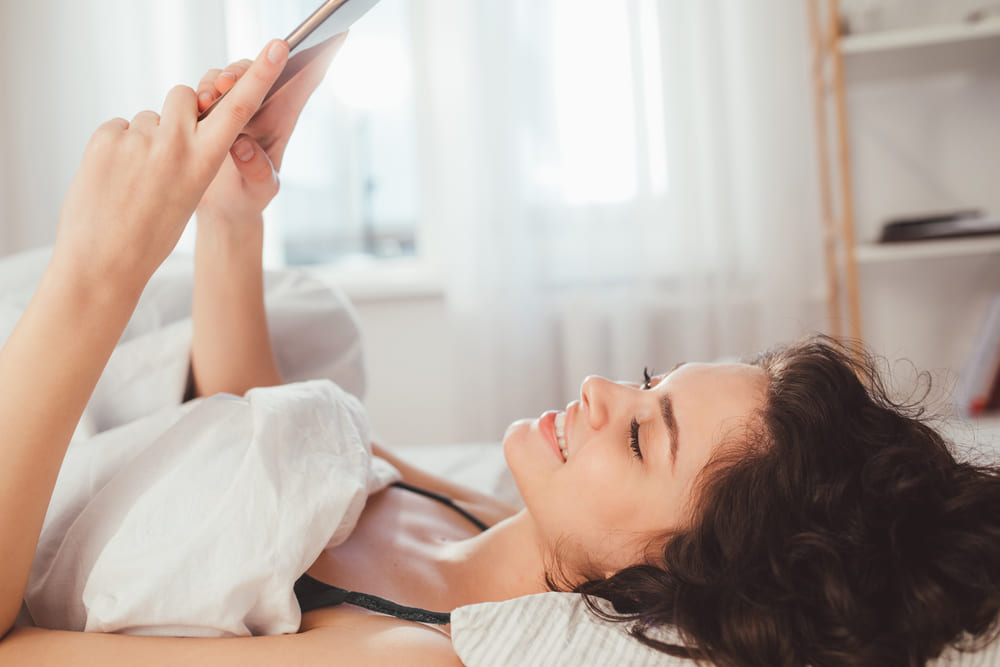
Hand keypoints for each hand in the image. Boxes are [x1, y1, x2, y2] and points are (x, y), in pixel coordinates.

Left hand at [52, 39, 290, 291]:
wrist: (104, 263)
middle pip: (184, 96)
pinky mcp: (104, 138)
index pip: (239, 108)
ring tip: (135, 180)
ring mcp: (137, 139)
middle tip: (169, 147)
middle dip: (181, 110)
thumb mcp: (187, 194)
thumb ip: (190, 155)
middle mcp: (174, 144)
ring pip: (149, 118)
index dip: (260, 75)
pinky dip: (117, 148)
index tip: (277, 46)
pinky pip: (119, 128)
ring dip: (145, 139)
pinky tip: (114, 179)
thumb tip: (172, 129)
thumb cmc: (151, 236)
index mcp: (204, 162)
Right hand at [196, 33, 346, 226]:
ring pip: (230, 75)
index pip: (307, 81)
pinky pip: (205, 90)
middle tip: (236, 80)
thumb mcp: (261, 188)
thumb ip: (257, 170)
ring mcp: (234, 104)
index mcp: (283, 118)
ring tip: (215, 93)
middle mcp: (260, 105)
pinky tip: (198, 105)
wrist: (221, 207)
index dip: (322, 57)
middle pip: (263, 70)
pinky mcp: (210, 110)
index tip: (338, 33)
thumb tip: (243, 146)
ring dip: (222, 78)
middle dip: (255, 65)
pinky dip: (200, 92)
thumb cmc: (250, 196)